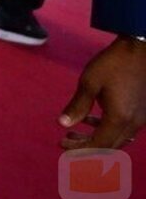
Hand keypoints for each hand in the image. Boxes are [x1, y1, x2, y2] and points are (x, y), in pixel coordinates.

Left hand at [60, 36, 145, 150]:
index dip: (79, 149)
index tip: (61, 144)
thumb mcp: (89, 82)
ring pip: (117, 138)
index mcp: (119, 119)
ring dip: (96, 137)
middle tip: (65, 139)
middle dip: (85, 146)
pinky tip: (91, 117)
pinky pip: (124, 128)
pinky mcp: (143, 111)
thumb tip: (62, 124)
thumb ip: (77, 106)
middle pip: (109, 146)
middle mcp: (133, 124)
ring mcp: (141, 119)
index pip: (99, 145)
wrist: (141, 49)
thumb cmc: (114, 63)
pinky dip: (106, 128)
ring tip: (73, 130)